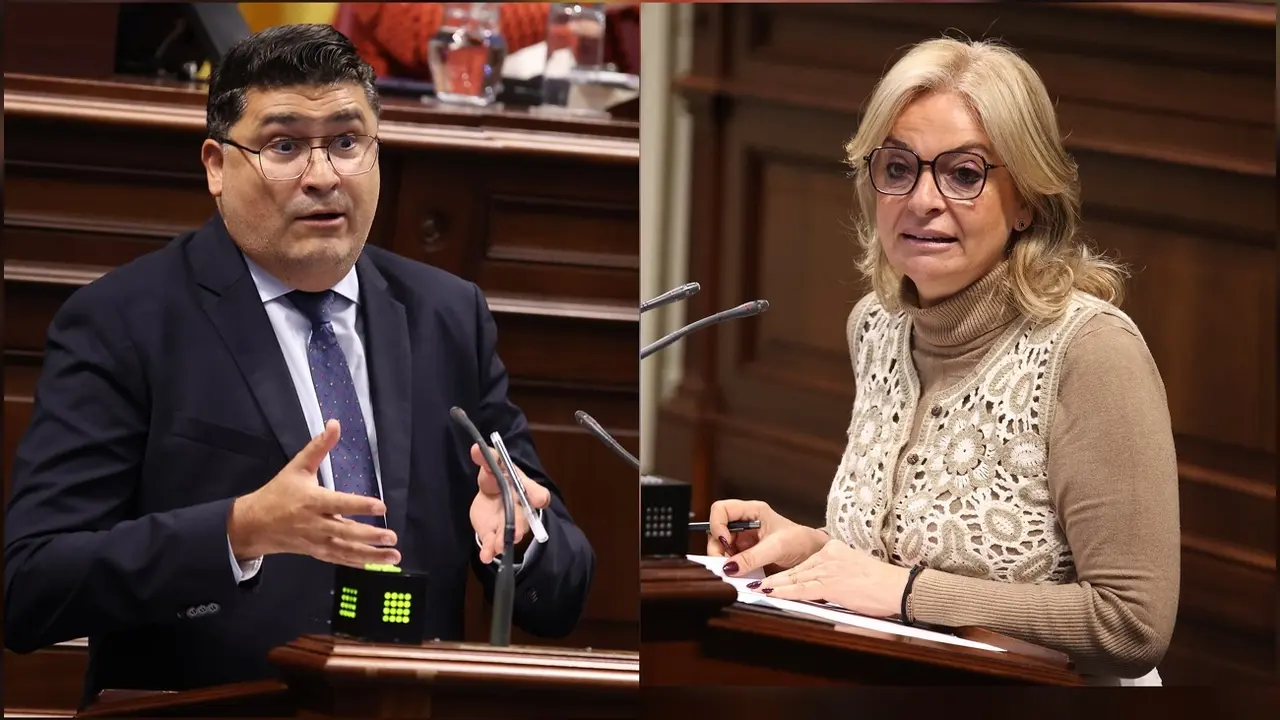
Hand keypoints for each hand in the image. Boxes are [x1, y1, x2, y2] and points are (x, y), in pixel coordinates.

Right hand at [227, 419, 399, 568]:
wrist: (254, 525)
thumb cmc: (279, 494)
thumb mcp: (297, 467)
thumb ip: (319, 447)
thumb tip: (335, 424)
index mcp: (312, 501)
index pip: (340, 504)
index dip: (360, 506)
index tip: (381, 507)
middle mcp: (316, 524)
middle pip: (346, 532)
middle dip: (371, 536)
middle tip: (392, 537)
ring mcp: (317, 541)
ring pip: (346, 550)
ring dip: (371, 555)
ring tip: (394, 555)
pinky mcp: (317, 553)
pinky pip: (340, 559)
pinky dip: (358, 563)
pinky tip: (377, 564)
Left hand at [469, 443, 550, 563]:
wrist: (491, 495)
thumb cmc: (499, 477)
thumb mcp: (493, 465)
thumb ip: (487, 458)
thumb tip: (475, 448)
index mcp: (523, 488)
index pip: (536, 493)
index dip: (538, 496)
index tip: (539, 499)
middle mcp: (520, 509)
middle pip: (523, 518)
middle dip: (519, 526)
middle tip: (514, 534)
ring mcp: (508, 524)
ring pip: (510, 534)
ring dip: (504, 541)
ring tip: (498, 548)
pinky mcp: (495, 534)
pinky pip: (494, 543)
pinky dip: (490, 550)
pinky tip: (486, 556)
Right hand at [706, 499, 827, 575]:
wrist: (814, 557)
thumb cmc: (801, 542)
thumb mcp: (777, 547)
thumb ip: (752, 557)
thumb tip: (729, 567)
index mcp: (752, 511)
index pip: (721, 510)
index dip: (717, 524)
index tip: (725, 542)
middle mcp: (744, 524)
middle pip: (716, 530)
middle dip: (717, 548)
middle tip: (725, 564)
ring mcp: (743, 540)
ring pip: (720, 547)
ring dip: (722, 560)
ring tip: (734, 572)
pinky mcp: (745, 555)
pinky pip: (729, 560)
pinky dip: (731, 569)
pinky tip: (738, 575)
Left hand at [750, 539, 911, 617]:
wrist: (897, 586)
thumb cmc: (881, 583)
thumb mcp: (854, 571)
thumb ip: (836, 577)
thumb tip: (821, 592)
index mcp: (834, 549)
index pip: (806, 561)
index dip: (787, 570)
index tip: (773, 575)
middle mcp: (828, 555)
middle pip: (796, 568)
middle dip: (773, 575)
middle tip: (754, 580)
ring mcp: (828, 569)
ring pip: (794, 577)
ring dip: (773, 584)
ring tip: (757, 588)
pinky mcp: (830, 584)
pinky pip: (802, 589)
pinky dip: (784, 591)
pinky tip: (770, 593)